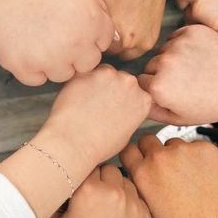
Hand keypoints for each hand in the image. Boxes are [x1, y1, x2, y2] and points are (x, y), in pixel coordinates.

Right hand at [0, 0, 115, 84]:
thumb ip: (96, 10)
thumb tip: (109, 34)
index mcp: (93, 23)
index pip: (104, 44)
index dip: (89, 36)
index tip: (73, 27)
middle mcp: (77, 45)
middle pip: (87, 64)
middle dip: (76, 53)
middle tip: (55, 35)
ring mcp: (51, 60)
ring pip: (63, 75)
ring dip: (54, 63)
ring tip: (37, 38)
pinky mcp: (25, 68)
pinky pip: (37, 79)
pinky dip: (31, 68)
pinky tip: (23, 46)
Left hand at [36, 64, 151, 167]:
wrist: (74, 144)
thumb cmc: (97, 145)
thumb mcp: (127, 133)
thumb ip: (130, 114)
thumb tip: (123, 110)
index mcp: (143, 100)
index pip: (137, 90)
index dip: (123, 96)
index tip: (116, 102)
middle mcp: (129, 84)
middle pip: (120, 78)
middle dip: (111, 87)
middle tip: (98, 104)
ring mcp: (108, 75)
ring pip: (102, 73)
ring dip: (96, 83)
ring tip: (86, 103)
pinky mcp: (87, 72)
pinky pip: (84, 72)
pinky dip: (79, 82)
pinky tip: (76, 99)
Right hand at [44, 164, 151, 217]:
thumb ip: (52, 199)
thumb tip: (53, 182)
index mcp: (88, 192)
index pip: (84, 162)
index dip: (78, 172)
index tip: (75, 180)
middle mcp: (114, 193)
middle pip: (106, 166)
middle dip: (96, 178)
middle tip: (88, 196)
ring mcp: (133, 203)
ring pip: (123, 179)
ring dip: (114, 186)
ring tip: (103, 208)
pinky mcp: (146, 214)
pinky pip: (136, 195)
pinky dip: (127, 200)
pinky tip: (116, 217)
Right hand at [121, 136, 217, 217]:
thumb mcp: (152, 213)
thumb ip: (141, 187)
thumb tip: (137, 173)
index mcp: (144, 175)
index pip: (127, 149)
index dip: (133, 155)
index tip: (137, 158)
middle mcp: (160, 158)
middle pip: (147, 139)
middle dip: (151, 149)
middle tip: (163, 165)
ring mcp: (183, 149)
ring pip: (173, 143)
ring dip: (177, 154)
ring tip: (190, 177)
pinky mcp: (204, 146)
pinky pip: (195, 145)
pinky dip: (198, 156)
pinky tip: (205, 175)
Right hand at [138, 25, 217, 124]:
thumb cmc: (216, 104)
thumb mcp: (180, 119)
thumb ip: (152, 111)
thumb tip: (136, 99)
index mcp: (159, 87)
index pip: (140, 83)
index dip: (153, 89)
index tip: (168, 92)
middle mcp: (164, 63)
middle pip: (149, 65)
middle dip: (161, 73)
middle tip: (184, 82)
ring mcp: (178, 45)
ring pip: (163, 51)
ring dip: (172, 58)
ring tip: (194, 70)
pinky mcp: (191, 31)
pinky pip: (176, 37)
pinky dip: (183, 45)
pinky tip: (199, 57)